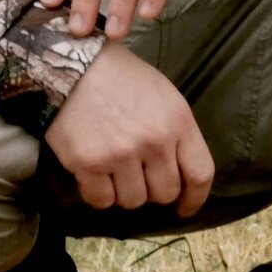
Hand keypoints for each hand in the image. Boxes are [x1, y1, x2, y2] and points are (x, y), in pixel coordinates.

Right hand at [43, 43, 217, 214]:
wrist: (71, 64)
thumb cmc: (119, 77)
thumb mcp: (163, 95)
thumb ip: (176, 132)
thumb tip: (178, 171)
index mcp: (178, 121)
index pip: (200, 173)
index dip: (194, 198)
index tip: (185, 207)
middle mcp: (154, 141)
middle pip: (165, 193)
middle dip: (153, 190)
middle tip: (138, 176)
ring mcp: (121, 154)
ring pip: (133, 200)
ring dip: (124, 191)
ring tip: (113, 169)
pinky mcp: (88, 163)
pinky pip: (101, 200)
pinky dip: (98, 193)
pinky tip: (94, 175)